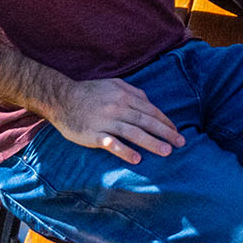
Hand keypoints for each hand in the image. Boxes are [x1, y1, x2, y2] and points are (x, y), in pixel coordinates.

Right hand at [47, 77, 186, 165]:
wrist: (60, 97)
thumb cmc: (89, 91)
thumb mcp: (113, 83)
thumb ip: (133, 91)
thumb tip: (150, 101)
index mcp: (124, 96)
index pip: (150, 110)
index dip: (165, 121)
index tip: (177, 131)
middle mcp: (118, 108)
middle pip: (146, 121)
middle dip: (166, 133)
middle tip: (181, 143)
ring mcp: (105, 122)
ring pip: (133, 132)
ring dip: (151, 142)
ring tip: (167, 152)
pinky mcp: (93, 134)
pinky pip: (111, 143)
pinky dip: (124, 151)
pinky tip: (136, 159)